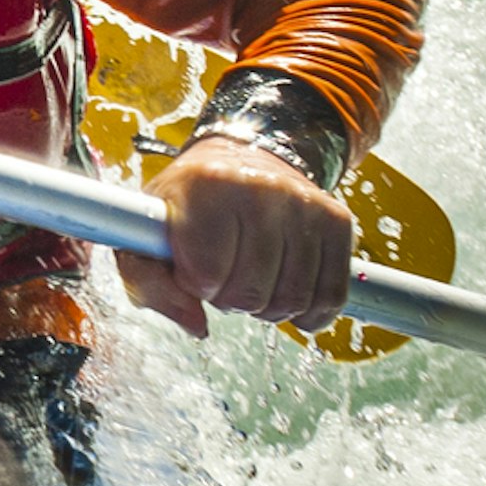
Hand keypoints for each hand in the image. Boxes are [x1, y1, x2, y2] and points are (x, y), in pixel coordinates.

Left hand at [115, 135, 353, 337]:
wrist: (242, 158)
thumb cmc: (188, 205)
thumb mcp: (148, 234)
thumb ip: (149, 283)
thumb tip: (197, 326)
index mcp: (206, 185)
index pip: (204, 275)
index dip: (193, 283)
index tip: (190, 263)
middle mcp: (262, 189)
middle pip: (250, 293)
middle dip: (229, 298)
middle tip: (223, 272)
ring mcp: (306, 204)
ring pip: (292, 300)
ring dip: (266, 306)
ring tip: (251, 277)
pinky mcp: (337, 221)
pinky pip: (331, 297)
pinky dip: (307, 312)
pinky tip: (285, 289)